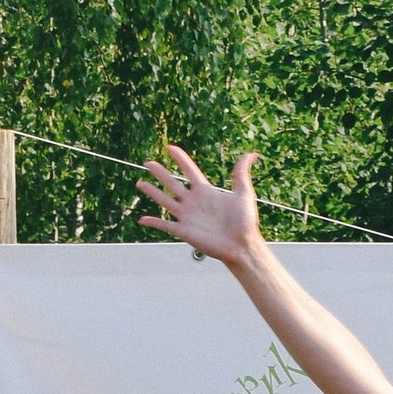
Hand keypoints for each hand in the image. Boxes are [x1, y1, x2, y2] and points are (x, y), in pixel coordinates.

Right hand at [138, 146, 265, 267]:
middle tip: (148, 163)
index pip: (189, 170)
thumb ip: (242, 173)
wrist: (242, 245)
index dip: (180, 159)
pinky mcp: (184, 231)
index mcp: (205, 191)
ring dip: (152, 192)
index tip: (170, 148)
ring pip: (165, 201)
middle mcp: (193, 202)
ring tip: (140, 183)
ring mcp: (187, 216)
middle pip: (172, 183)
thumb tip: (252, 153)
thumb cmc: (245, 222)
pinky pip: (165, 225)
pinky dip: (153, 222)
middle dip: (160, 173)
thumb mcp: (244, 193)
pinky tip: (141, 219)